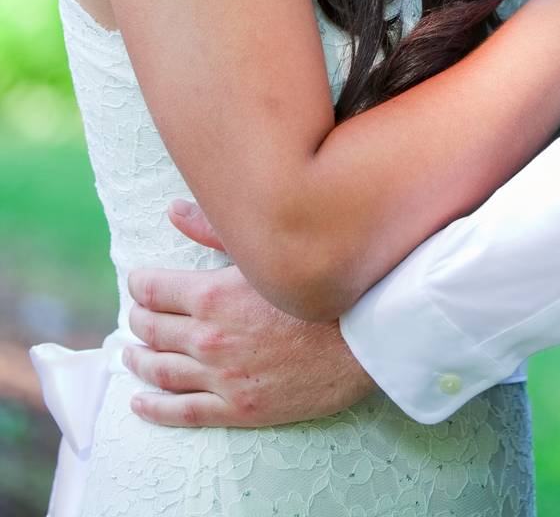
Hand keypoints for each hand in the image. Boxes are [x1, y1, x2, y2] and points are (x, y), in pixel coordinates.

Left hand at [123, 201, 374, 427]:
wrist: (367, 338)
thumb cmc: (322, 286)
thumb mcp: (266, 251)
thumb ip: (215, 231)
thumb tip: (173, 210)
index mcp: (213, 294)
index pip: (153, 290)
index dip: (141, 285)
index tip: (140, 283)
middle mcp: (209, 337)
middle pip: (153, 329)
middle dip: (139, 320)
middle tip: (137, 317)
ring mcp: (221, 376)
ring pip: (160, 370)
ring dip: (138, 361)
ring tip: (130, 354)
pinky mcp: (238, 407)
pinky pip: (182, 411)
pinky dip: (153, 407)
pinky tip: (138, 401)